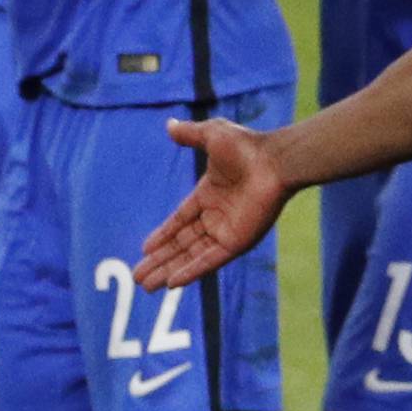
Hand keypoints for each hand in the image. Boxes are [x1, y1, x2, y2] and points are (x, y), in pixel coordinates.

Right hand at [135, 118, 286, 288]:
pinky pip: (207, 261)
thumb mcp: (211, 134)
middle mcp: (216, 217)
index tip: (145, 248)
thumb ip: (189, 134)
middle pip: (181, 244)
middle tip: (138, 276)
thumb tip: (169, 125)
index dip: (162, 235)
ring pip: (190, 256)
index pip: (180, 221)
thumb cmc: (247, 147)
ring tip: (146, 285)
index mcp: (209, 195)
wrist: (273, 162)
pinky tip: (172, 283)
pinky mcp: (235, 243)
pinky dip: (190, 272)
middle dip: (159, 260)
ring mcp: (225, 231)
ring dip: (168, 270)